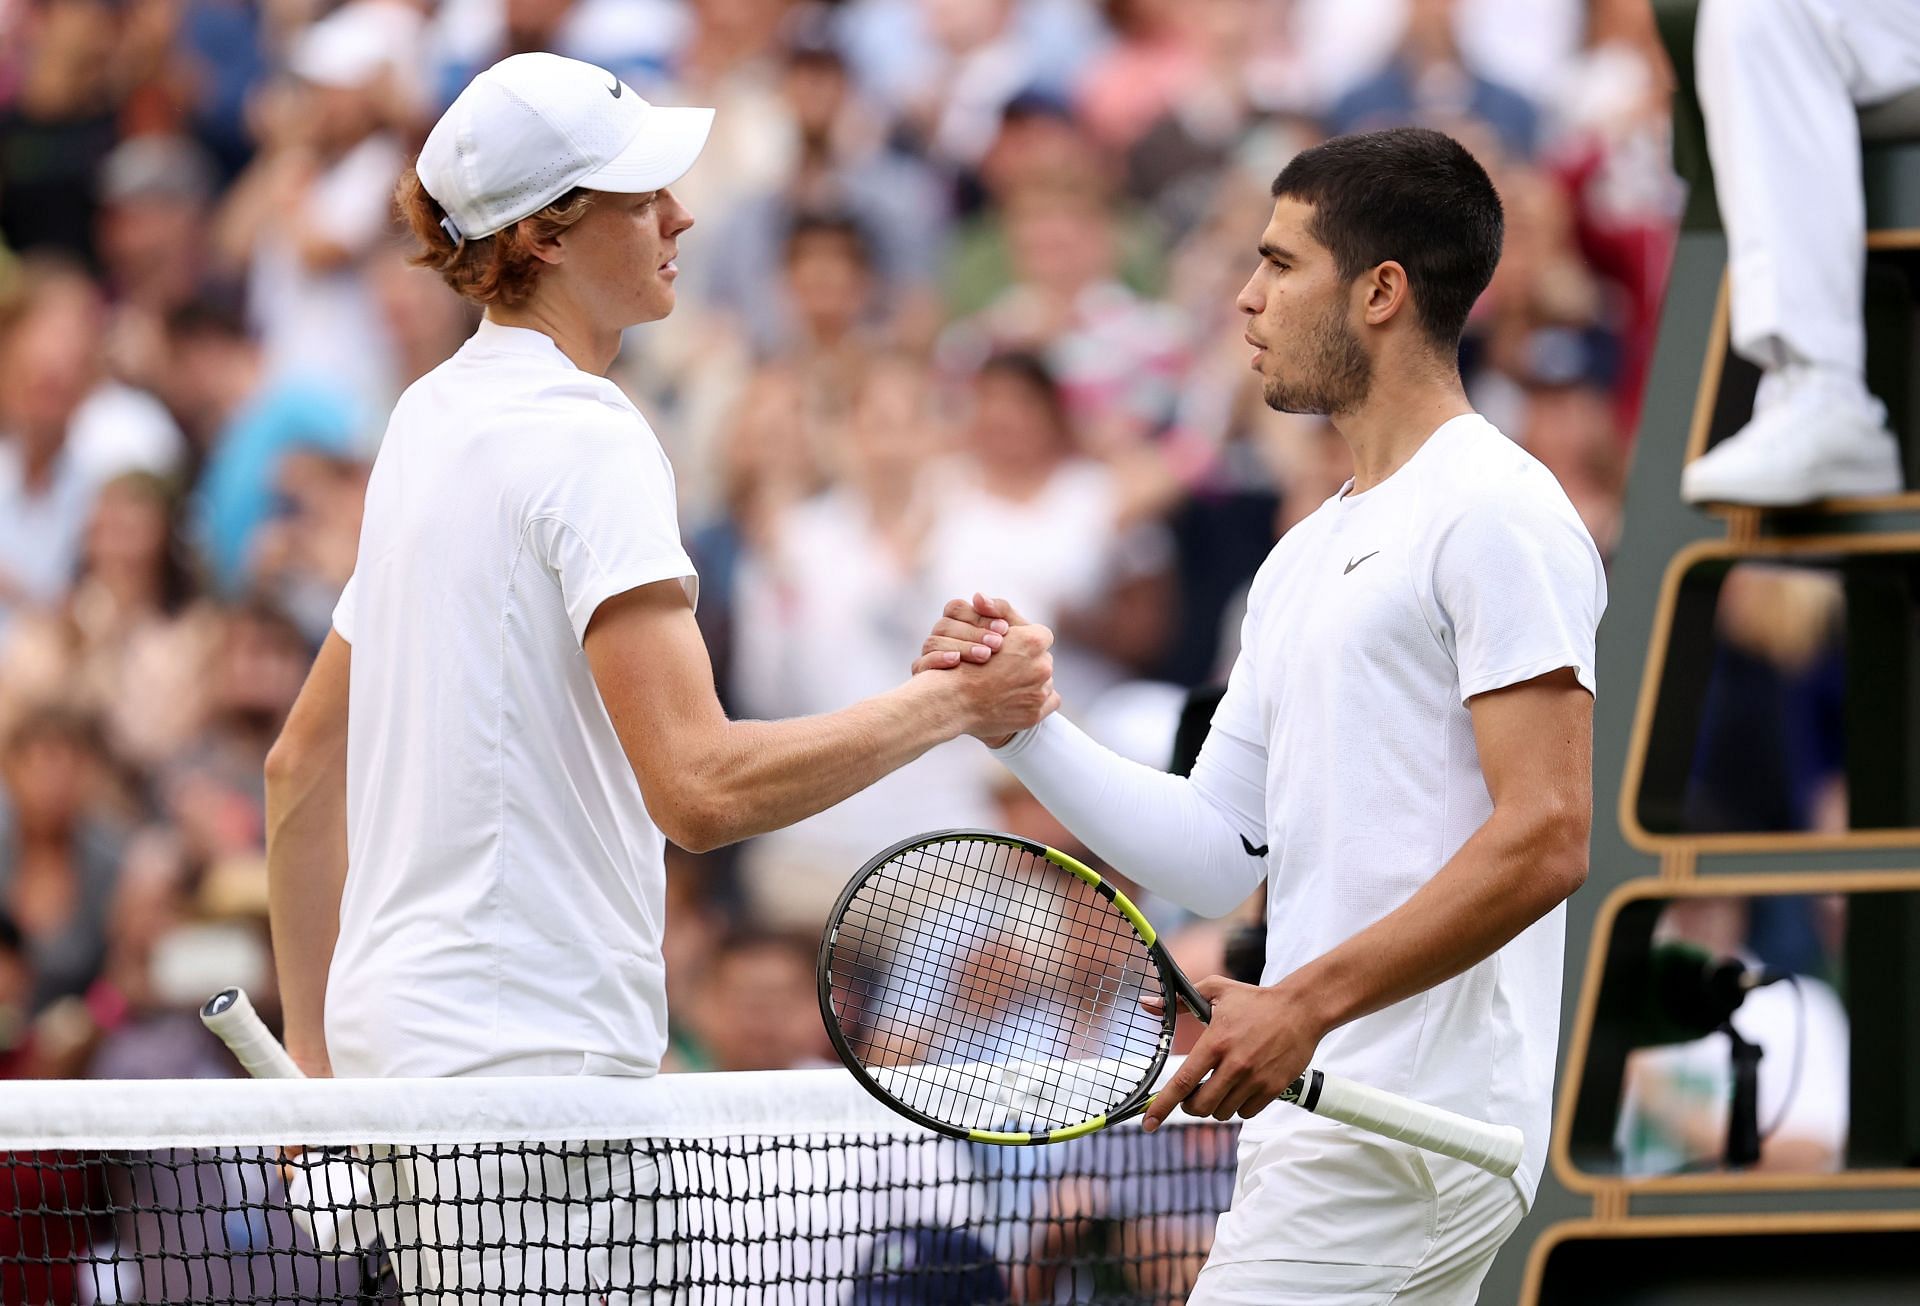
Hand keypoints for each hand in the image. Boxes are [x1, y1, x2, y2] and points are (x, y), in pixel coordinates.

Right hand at [913, 596, 1010, 671]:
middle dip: (974, 633)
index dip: (978, 616)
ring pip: (932, 642)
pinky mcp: (924, 679)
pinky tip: (957, 661)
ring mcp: (930, 658)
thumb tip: (977, 597)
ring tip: (985, 656)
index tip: (1004, 629)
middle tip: (998, 644)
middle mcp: (940, 639)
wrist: (1005, 706)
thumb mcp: (1017, 638)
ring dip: (961, 646)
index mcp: (957, 625)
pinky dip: (939, 659)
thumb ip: (1002, 612)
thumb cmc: (1014, 667)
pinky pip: (921, 664)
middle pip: (945, 625)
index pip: (956, 609)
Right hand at [942, 622, 1060, 740]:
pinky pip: (1050, 701)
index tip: (1015, 649)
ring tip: (1007, 686)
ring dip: (1032, 682)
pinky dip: (1036, 700)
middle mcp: (1042, 665)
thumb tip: (1013, 623)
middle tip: (1007, 669)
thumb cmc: (964, 663)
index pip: (1042, 636)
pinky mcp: (1035, 713)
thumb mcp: (984, 629)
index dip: (1027, 642)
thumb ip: (1005, 619)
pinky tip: (1017, 699)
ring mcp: (1040, 691)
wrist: (953, 699)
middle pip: (1043, 659)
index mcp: (1033, 641)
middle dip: (1030, 663)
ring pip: (1045, 681)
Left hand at [1141, 976, 1326, 1131]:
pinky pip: (1246, 1113)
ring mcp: (1255, 1079)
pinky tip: (1240, 1089)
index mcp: (1216, 1042)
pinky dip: (1238, 1106)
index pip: (1183, 1082)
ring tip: (1220, 1086)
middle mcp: (1234, 1065)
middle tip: (1192, 1094)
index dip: (1162, 1106)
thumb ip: (1180, 1002)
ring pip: (1222, 1112)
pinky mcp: (1273, 1088)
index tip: (1148, 1122)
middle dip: (1190, 1106)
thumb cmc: (1255, 1000)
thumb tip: (1147, 1003)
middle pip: (1200, 1106)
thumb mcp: (1216, 990)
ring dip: (1215, 1105)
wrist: (1301, 1009)